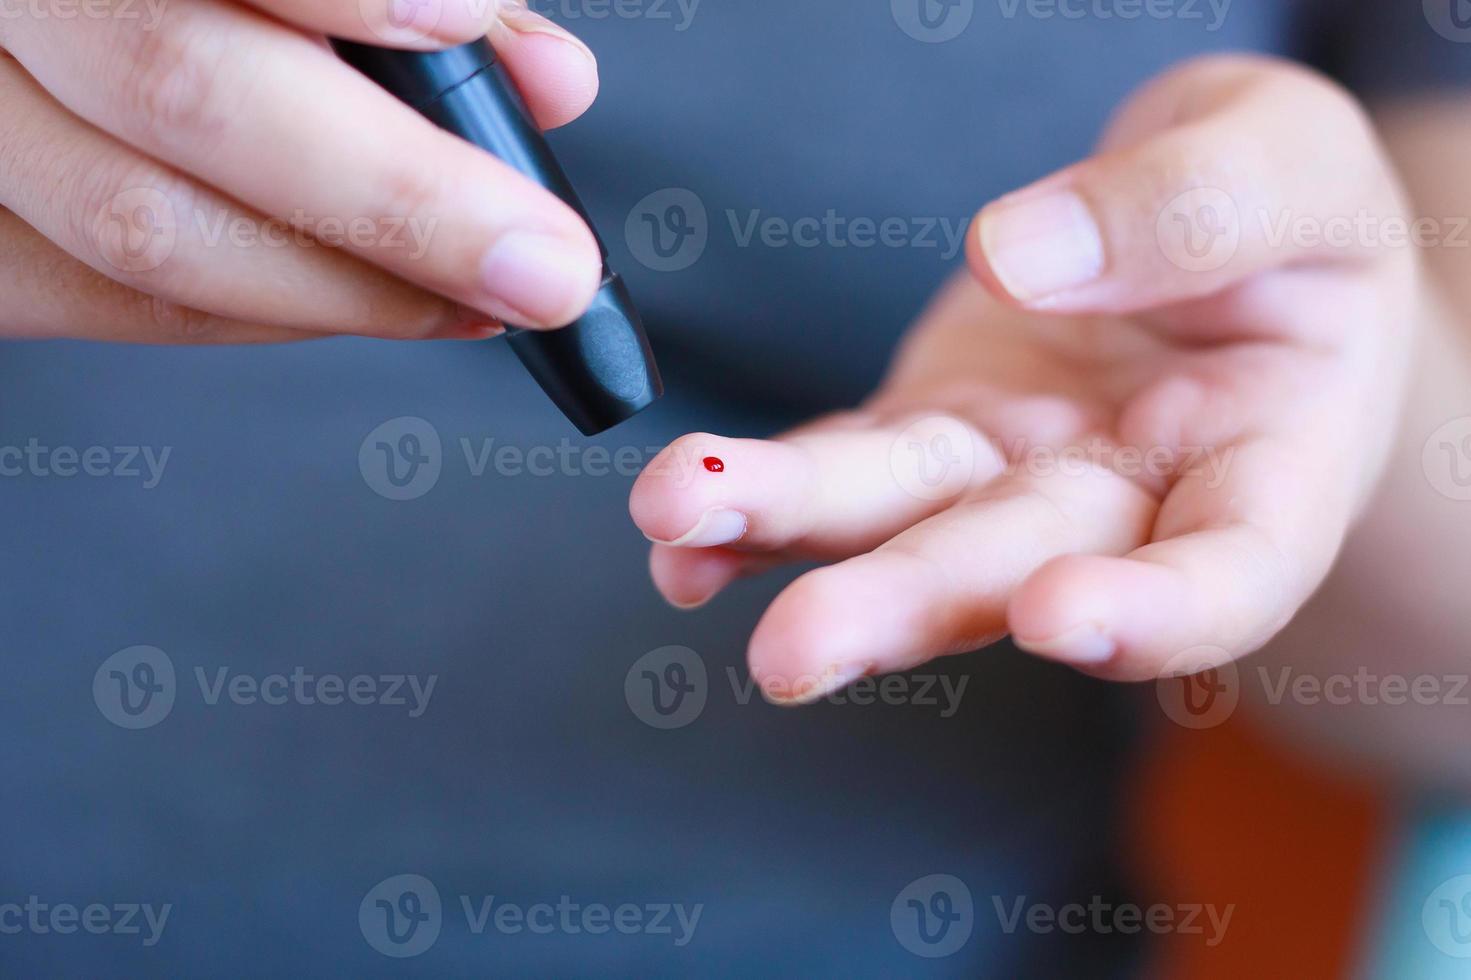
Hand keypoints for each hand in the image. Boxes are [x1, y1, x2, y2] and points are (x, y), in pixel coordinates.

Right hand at [0, 0, 600, 342]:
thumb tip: (550, 83)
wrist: (53, 17)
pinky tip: (357, 300)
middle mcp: (2, 0)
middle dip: (401, 199)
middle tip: (545, 266)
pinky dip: (255, 315)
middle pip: (184, 91)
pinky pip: (95, 299)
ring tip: (472, 294)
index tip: (468, 32)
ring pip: (138, 229)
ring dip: (344, 287)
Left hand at [630, 55, 1418, 699]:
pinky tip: (678, 524)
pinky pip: (846, 469)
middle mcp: (1128, 501)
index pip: (1231, 572)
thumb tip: (1021, 258)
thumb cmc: (1288, 216)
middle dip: (901, 602)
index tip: (1057, 613)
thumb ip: (1192, 210)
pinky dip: (761, 501)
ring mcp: (1015, 475)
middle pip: (1017, 565)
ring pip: (900, 519)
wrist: (1224, 235)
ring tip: (676, 520)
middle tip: (793, 648)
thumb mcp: (1288, 164)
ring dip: (787, 532)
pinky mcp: (934, 432)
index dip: (1153, 613)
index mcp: (1271, 465)